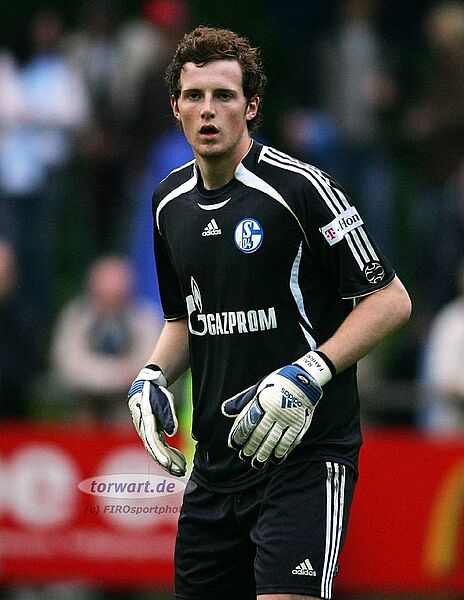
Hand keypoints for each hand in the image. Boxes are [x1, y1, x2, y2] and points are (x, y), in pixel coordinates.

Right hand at [128, 365, 186, 476]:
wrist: (147, 386)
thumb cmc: (156, 393)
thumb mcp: (164, 401)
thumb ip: (168, 416)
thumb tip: (172, 432)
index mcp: (146, 422)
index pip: (153, 443)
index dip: (161, 455)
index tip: (169, 464)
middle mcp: (145, 430)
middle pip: (156, 450)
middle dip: (168, 463)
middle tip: (181, 471)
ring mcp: (148, 432)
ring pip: (158, 451)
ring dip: (170, 461)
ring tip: (182, 469)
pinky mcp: (153, 432)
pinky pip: (161, 446)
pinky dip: (170, 453)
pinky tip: (180, 459)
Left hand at [221, 352, 332, 468]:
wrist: (303, 378)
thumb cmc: (277, 383)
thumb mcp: (258, 388)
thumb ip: (242, 401)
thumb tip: (225, 410)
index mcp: (262, 401)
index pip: (247, 422)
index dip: (239, 436)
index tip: (234, 445)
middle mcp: (274, 411)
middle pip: (260, 434)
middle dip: (251, 448)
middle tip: (245, 457)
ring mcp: (287, 418)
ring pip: (274, 440)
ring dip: (265, 453)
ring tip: (257, 463)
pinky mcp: (299, 423)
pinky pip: (290, 441)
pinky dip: (282, 451)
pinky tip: (276, 458)